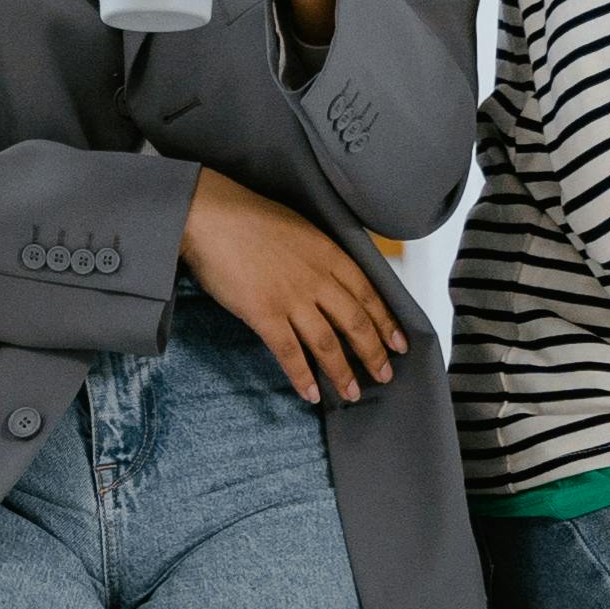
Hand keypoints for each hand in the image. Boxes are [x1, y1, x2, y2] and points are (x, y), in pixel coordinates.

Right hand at [178, 167, 406, 405]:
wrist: (211, 215)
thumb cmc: (248, 217)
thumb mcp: (300, 228)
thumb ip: (319, 254)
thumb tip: (328, 276)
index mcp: (329, 254)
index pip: (368, 294)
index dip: (386, 322)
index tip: (399, 343)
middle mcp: (317, 278)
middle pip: (355, 323)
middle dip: (373, 353)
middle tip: (383, 375)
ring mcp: (291, 298)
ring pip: (327, 343)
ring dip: (342, 372)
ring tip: (351, 393)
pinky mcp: (263, 313)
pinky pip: (288, 352)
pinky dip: (301, 376)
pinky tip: (310, 393)